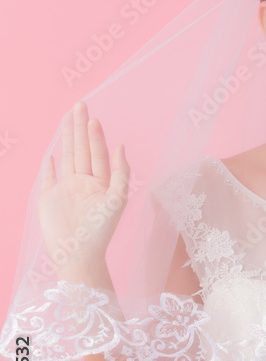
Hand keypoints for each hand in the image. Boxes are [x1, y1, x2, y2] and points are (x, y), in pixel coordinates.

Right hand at [38, 99, 130, 277]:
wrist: (78, 255)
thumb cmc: (101, 231)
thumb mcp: (117, 200)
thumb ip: (121, 173)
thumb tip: (121, 146)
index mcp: (101, 182)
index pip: (97, 153)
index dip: (95, 136)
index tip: (93, 118)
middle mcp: (84, 183)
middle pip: (81, 149)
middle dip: (80, 127)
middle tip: (80, 105)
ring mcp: (66, 190)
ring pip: (67, 157)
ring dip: (67, 139)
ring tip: (68, 118)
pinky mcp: (50, 199)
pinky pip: (49, 178)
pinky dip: (49, 166)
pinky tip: (51, 154)